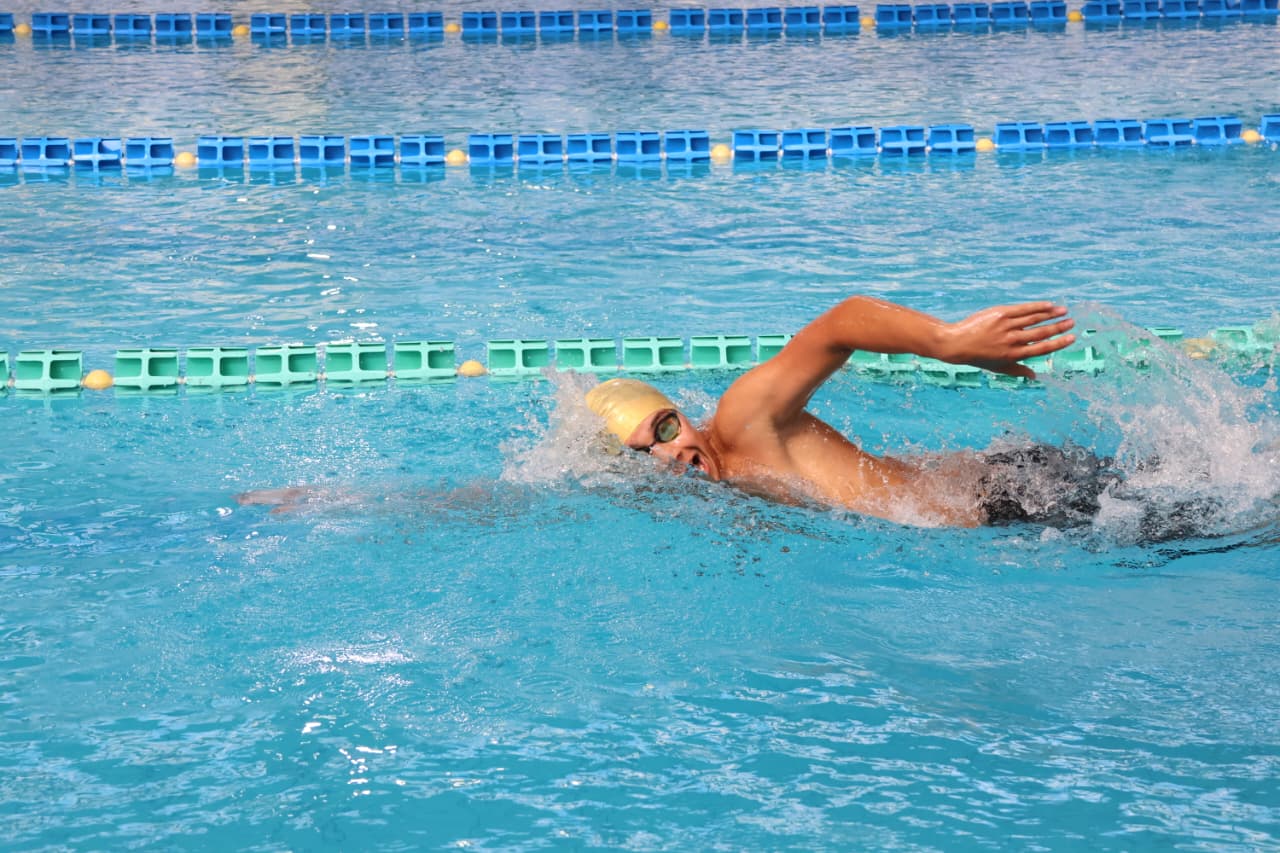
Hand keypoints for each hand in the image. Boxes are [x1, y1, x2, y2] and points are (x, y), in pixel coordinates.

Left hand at [940, 302, 1075, 378]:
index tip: (1071, 338)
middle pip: (1041, 333)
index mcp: (1014, 355)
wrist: (957, 343)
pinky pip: (1023, 309)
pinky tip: (1049, 305)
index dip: (1058, 343)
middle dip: (1058, 328)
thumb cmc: (978, 356)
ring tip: (1064, 311)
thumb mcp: (998, 367)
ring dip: (1051, 315)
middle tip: (1072, 322)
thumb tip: (1034, 376)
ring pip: (1034, 319)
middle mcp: (1012, 341)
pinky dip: (1037, 307)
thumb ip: (1017, 370)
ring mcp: (1006, 326)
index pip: (1041, 348)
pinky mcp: (1000, 314)